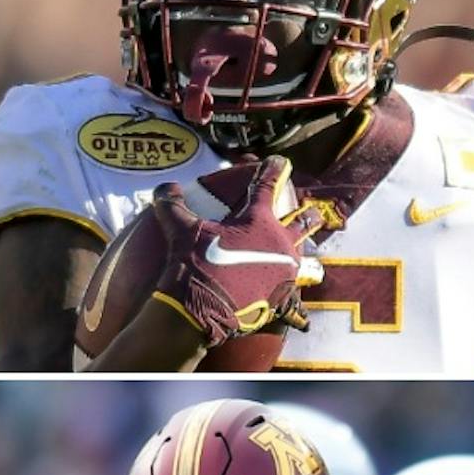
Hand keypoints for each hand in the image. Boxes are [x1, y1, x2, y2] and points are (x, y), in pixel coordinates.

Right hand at [146, 157, 323, 346]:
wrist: (199, 313)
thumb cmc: (194, 265)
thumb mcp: (181, 232)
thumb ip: (173, 206)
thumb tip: (164, 188)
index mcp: (259, 220)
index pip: (269, 185)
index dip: (275, 170)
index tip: (280, 162)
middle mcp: (279, 242)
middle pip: (303, 222)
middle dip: (308, 214)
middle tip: (310, 211)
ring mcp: (283, 271)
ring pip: (302, 256)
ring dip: (299, 250)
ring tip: (297, 254)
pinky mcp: (280, 296)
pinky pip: (290, 286)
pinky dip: (285, 283)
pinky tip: (280, 285)